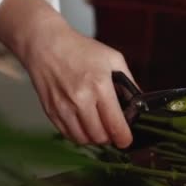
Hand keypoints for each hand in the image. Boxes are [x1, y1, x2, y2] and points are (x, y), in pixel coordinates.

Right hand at [0, 0, 133, 146]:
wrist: (46, 45)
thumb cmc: (80, 50)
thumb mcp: (113, 59)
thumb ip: (129, 82)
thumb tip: (139, 103)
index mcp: (99, 86)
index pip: (115, 124)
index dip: (124, 138)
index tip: (126, 140)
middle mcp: (81, 99)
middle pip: (99, 136)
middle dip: (110, 138)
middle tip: (112, 131)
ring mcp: (63, 107)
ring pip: (83, 139)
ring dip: (94, 138)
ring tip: (98, 127)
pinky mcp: (51, 111)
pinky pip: (68, 134)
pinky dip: (78, 134)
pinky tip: (83, 124)